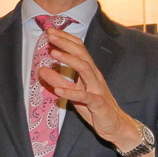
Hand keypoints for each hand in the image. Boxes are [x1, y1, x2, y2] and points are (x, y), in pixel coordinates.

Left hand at [38, 29, 151, 156]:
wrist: (115, 125)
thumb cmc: (94, 107)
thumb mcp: (73, 93)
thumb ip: (58, 81)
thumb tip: (41, 69)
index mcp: (89, 71)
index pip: (78, 49)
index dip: (65, 39)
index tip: (50, 31)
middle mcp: (95, 76)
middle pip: (81, 54)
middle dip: (65, 43)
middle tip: (49, 35)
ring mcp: (97, 89)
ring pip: (85, 69)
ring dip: (68, 60)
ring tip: (53, 54)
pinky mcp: (98, 104)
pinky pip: (85, 97)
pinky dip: (71, 93)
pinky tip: (58, 91)